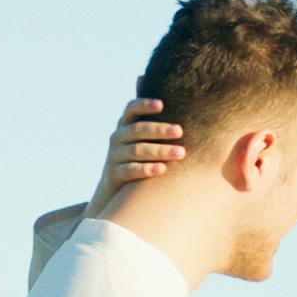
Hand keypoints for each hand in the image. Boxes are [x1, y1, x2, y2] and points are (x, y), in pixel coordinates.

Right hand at [90, 95, 186, 212]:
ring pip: (137, 150)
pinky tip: (162, 169)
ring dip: (159, 150)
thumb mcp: (143, 142)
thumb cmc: (139, 161)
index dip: (144, 105)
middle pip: (137, 130)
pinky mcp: (113, 175)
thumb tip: (183, 119)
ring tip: (180, 153)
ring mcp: (114, 156)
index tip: (161, 105)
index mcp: (125, 126)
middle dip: (159, 130)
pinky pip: (130, 170)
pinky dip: (146, 169)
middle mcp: (117, 138)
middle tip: (179, 131)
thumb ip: (157, 129)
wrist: (114, 191)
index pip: (131, 109)